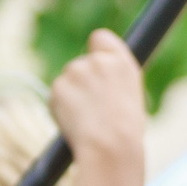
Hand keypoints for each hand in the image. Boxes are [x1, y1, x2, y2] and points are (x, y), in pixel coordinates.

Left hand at [52, 31, 148, 183]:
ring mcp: (74, 72)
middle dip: (82, 82)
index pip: (100, 38)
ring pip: (67, 82)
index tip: (97, 65)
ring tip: (88, 120)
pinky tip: (76, 123)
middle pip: (81, 64)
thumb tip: (100, 79)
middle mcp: (97, 61)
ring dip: (72, 97)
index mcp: (120, 61)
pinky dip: (61, 109)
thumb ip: (113, 78)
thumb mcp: (130, 96)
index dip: (97, 50)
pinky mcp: (57, 87)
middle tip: (94, 108)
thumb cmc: (126, 131)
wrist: (110, 147)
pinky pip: (56, 96)